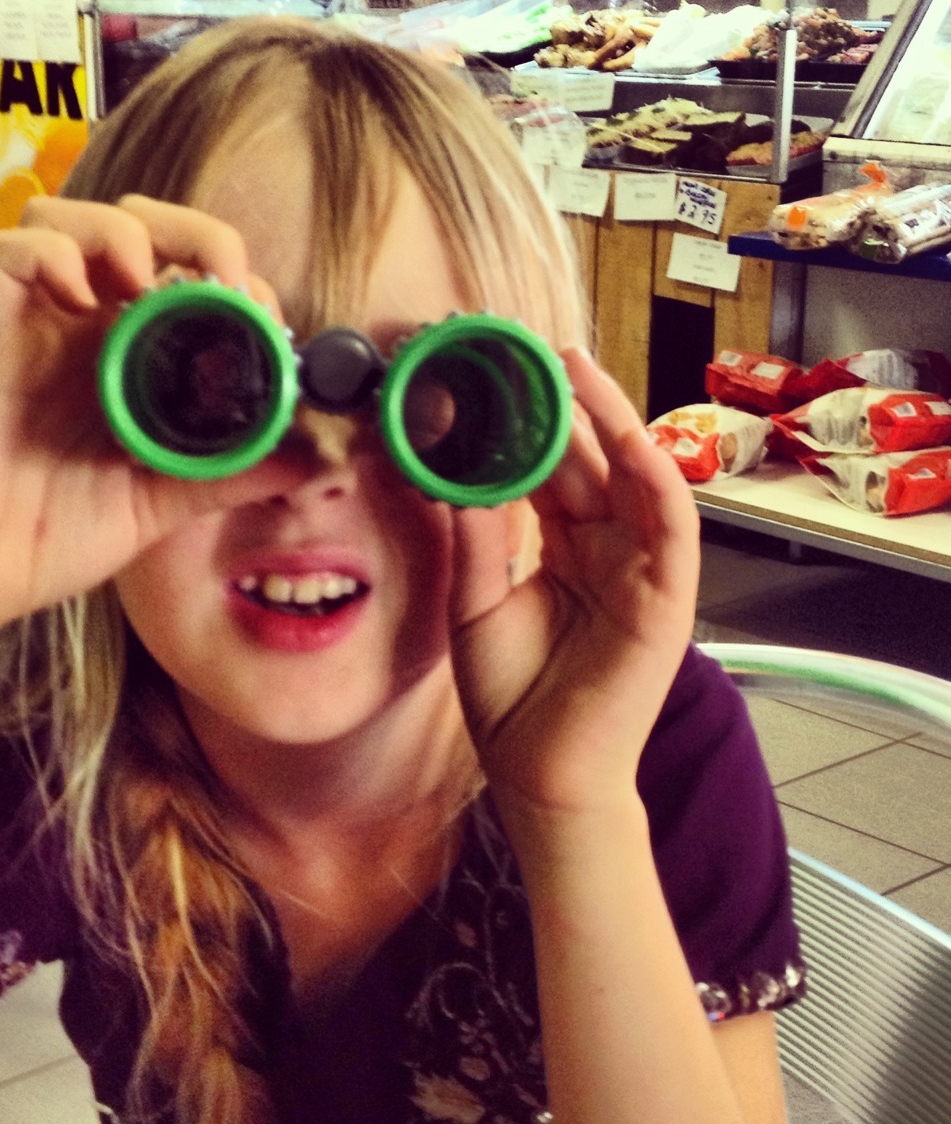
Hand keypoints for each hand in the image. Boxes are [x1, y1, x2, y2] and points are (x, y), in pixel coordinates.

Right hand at [0, 196, 308, 642]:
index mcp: (126, 355)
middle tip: (221, 282)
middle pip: (130, 221)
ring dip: (118, 231)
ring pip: (62, 217)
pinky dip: (50, 256)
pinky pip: (5, 257)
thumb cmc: (53, 536)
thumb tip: (319, 456)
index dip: (234, 276)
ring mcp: (32, 328)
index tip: (265, 323)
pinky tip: (84, 300)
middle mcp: (80, 328)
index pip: (185, 273)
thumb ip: (232, 471)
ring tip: (146, 284)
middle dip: (189, 231)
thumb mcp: (164, 502)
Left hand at [447, 348, 699, 813]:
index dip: (528, 422)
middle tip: (532, 347)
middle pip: (590, 461)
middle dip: (566, 403)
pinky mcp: (667, 598)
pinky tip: (627, 437)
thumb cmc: (513, 697)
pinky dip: (654, 479)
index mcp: (563, 549)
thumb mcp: (476, 602)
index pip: (550, 470)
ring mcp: (639, 570)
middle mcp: (605, 549)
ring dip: (611, 419)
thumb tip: (453, 470)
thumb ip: (476, 537)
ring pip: (634, 477)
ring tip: (574, 367)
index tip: (494, 374)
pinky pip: (670, 526)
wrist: (540, 775)